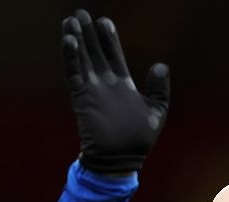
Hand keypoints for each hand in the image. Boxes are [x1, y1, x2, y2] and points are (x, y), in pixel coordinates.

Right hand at [61, 10, 170, 173]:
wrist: (121, 160)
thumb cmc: (139, 140)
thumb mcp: (157, 112)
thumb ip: (159, 89)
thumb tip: (160, 64)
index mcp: (123, 85)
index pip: (114, 56)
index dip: (109, 39)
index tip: (104, 21)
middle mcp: (106, 84)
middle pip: (95, 53)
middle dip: (88, 33)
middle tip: (80, 13)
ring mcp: (93, 90)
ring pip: (83, 59)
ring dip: (77, 40)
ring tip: (70, 21)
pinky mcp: (83, 98)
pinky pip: (75, 74)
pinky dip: (71, 58)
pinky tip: (68, 41)